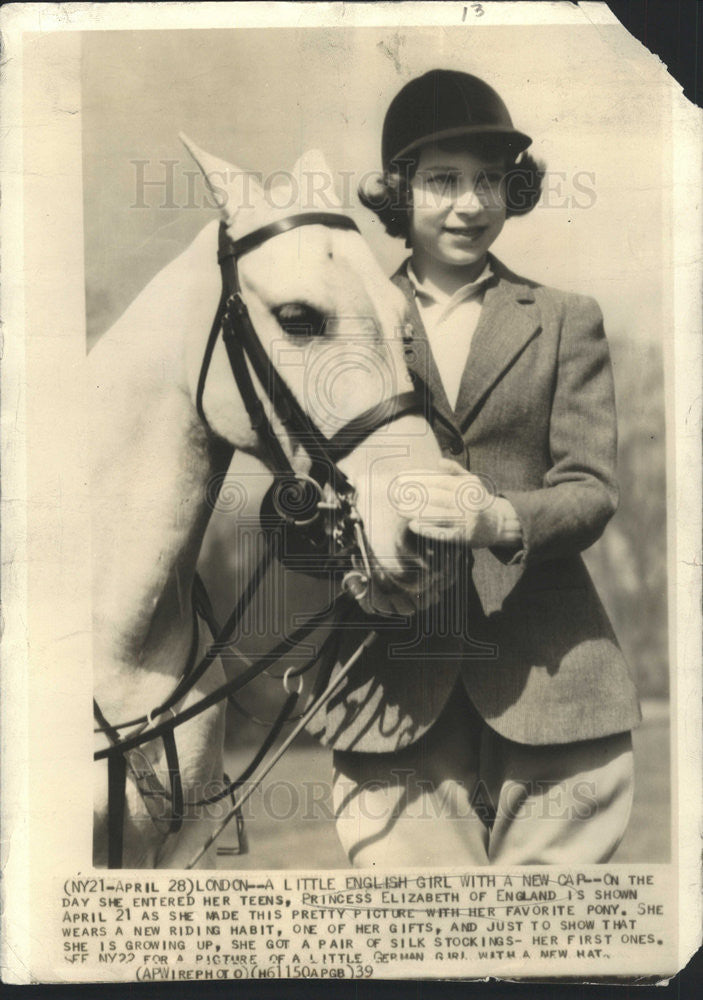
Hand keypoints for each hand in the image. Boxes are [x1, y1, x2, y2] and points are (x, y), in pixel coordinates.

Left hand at [389, 458, 521, 547]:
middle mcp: (467, 502)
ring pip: (438, 514)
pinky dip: (427, 529)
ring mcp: (466, 520)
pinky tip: (413, 525)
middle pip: (436, 496)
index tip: (400, 478)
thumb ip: (455, 470)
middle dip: (414, 494)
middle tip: (396, 493)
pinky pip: (443, 533)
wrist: (498, 524)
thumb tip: (439, 462)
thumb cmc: (478, 500)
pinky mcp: (464, 537)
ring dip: (416, 511)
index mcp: (467, 486)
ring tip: (400, 508)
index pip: (438, 480)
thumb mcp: (472, 481)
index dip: (418, 478)